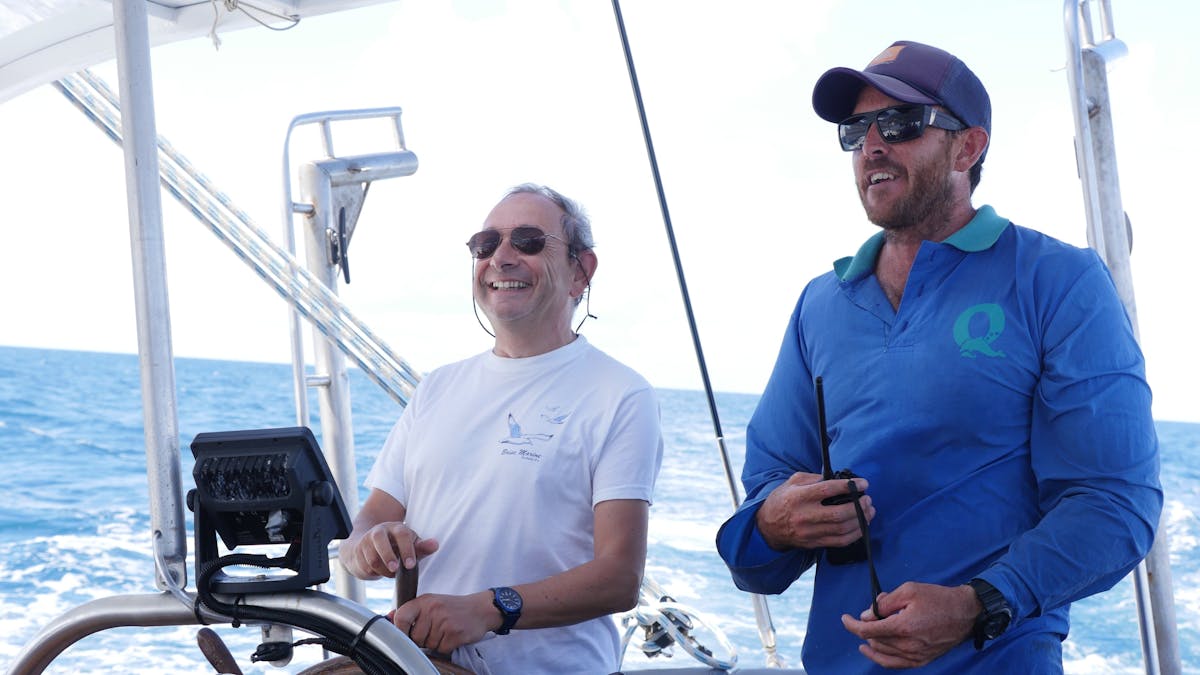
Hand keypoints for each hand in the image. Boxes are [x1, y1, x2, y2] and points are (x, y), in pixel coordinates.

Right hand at [344, 521, 438, 578]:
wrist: (366, 546)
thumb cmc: (395, 547)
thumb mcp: (409, 545)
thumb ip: (422, 547)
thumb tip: (435, 544)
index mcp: (395, 527)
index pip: (402, 534)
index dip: (407, 550)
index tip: (411, 565)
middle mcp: (379, 531)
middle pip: (380, 540)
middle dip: (388, 557)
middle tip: (395, 570)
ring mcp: (366, 541)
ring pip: (372, 558)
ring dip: (383, 570)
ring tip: (391, 572)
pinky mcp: (357, 553)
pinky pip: (366, 567)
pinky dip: (375, 573)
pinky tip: (380, 571)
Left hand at [389, 591, 495, 654]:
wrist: (480, 609)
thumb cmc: (453, 607)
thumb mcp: (431, 603)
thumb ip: (411, 611)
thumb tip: (388, 617)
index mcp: (424, 601)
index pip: (401, 617)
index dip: (400, 630)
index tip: (405, 635)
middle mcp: (433, 609)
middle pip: (415, 637)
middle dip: (422, 639)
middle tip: (434, 630)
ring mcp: (445, 622)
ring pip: (428, 645)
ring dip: (435, 643)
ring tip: (445, 631)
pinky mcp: (455, 634)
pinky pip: (441, 649)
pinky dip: (446, 647)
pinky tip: (452, 636)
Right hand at [756, 471, 873, 550]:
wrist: (767, 527)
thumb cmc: (782, 500)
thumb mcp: (792, 482)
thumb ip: (813, 478)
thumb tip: (836, 480)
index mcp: (799, 496)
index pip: (828, 490)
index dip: (849, 486)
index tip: (863, 483)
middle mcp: (804, 515)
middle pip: (839, 513)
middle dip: (859, 506)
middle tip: (868, 499)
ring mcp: (809, 532)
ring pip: (842, 529)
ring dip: (861, 520)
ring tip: (869, 511)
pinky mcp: (814, 544)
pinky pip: (840, 542)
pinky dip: (855, 534)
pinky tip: (862, 526)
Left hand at [841, 582, 977, 667]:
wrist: (966, 613)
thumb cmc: (938, 598)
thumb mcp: (909, 590)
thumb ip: (884, 602)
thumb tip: (867, 615)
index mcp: (903, 627)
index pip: (867, 631)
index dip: (852, 625)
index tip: (845, 618)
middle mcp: (908, 645)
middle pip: (874, 641)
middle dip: (867, 627)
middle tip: (873, 613)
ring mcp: (916, 656)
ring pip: (882, 654)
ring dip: (872, 642)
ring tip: (871, 630)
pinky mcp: (923, 660)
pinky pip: (895, 664)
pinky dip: (882, 658)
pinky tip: (875, 650)